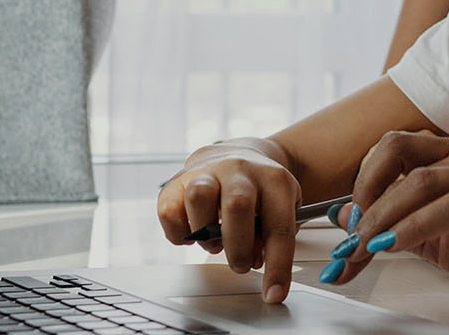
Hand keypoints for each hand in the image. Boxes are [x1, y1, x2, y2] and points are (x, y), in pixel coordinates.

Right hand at [154, 142, 301, 303]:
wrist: (237, 153)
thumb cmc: (259, 190)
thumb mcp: (280, 207)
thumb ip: (271, 236)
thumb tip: (255, 260)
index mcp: (273, 179)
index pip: (278, 225)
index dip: (277, 265)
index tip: (273, 295)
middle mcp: (239, 170)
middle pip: (237, 205)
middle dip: (238, 247)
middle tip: (241, 264)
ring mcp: (206, 172)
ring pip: (199, 197)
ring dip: (206, 235)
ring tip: (215, 243)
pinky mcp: (177, 181)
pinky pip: (169, 210)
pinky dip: (179, 233)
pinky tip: (193, 233)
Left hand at [321, 132, 448, 323]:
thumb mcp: (446, 242)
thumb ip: (402, 224)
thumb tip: (347, 215)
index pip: (396, 146)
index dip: (363, 181)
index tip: (349, 225)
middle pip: (400, 153)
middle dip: (364, 198)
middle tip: (349, 242)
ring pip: (420, 180)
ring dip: (381, 219)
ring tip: (363, 251)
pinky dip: (412, 227)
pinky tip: (393, 248)